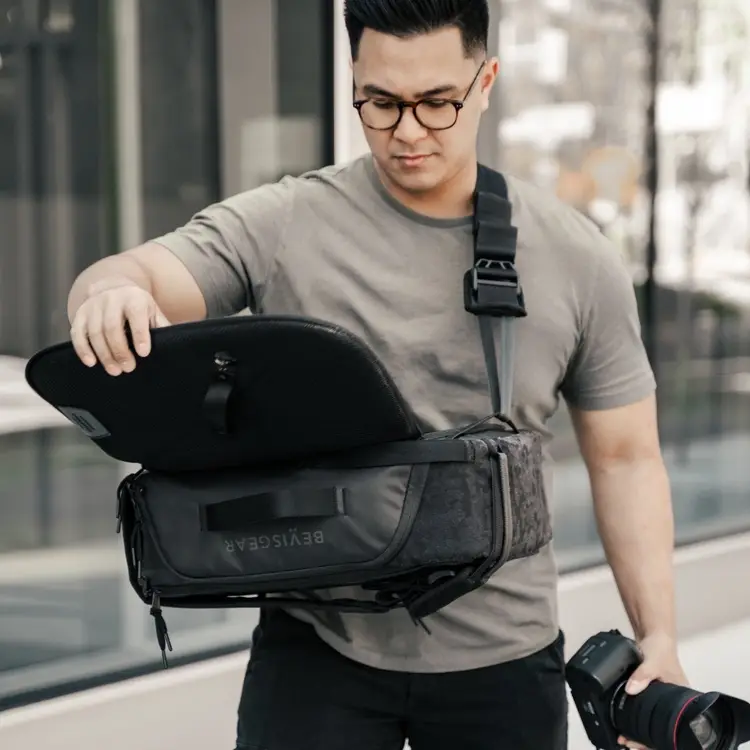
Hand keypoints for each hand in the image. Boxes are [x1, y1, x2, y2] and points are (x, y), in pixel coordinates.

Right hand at [70, 279, 170, 375]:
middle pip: (112, 327)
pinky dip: (83, 349)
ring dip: (104, 354)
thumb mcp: (152, 312)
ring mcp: (93, 306)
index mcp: (134, 298)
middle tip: (128, 368)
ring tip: (114, 370)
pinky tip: (91, 363)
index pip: (136, 316)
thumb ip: (162, 326)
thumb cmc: (138, 307)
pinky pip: (78, 333)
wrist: (113, 289)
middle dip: (120, 350)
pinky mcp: (80, 314)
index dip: (140, 335)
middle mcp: (111, 299)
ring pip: (95, 332)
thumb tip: (179, 344)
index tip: (144, 354)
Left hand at [618, 632, 688, 749]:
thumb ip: (642, 674)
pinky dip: (635, 721)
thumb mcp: (652, 661)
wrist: (654, 636)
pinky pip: (645, 714)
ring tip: (623, 737)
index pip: (675, 731)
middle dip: (645, 741)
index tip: (639, 744)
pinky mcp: (651, 697)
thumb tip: (632, 689)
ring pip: (654, 726)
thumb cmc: (660, 649)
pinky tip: (623, 724)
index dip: (658, 742)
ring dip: (639, 734)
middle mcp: (675, 705)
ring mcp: (663, 702)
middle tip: (626, 742)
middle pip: (663, 733)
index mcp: (683, 702)